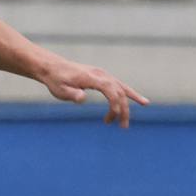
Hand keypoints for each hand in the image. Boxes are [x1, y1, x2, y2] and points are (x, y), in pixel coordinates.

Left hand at [34, 53, 148, 126]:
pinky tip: (142, 102)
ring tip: (127, 122)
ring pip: (122, 89)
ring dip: (127, 106)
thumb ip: (72, 94)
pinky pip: (120, 86)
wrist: (53, 68)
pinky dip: (130, 95)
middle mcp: (101, 74)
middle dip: (123, 109)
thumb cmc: (56, 80)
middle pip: (119, 92)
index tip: (113, 116)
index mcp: (92, 77)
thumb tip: (83, 98)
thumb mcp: (60, 90)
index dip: (115, 103)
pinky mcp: (103, 77)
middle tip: (122, 127)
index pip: (110, 89)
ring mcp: (103, 75)